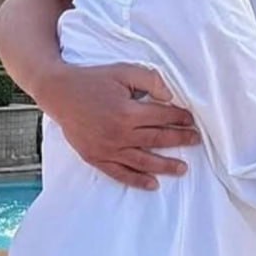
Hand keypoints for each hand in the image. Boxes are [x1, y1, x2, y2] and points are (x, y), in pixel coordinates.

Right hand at [37, 63, 198, 189]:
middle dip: (180, 140)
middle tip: (196, 141)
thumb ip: (150, 81)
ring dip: (165, 166)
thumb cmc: (93, 80)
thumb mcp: (123, 72)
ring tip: (183, 169)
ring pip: (143, 161)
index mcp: (127, 112)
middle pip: (157, 140)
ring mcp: (107, 149)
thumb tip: (171, 96)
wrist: (59, 92)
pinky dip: (137, 180)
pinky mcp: (96, 157)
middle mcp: (119, 134)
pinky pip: (119, 173)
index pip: (162, 117)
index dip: (180, 118)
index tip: (192, 120)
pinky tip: (153, 184)